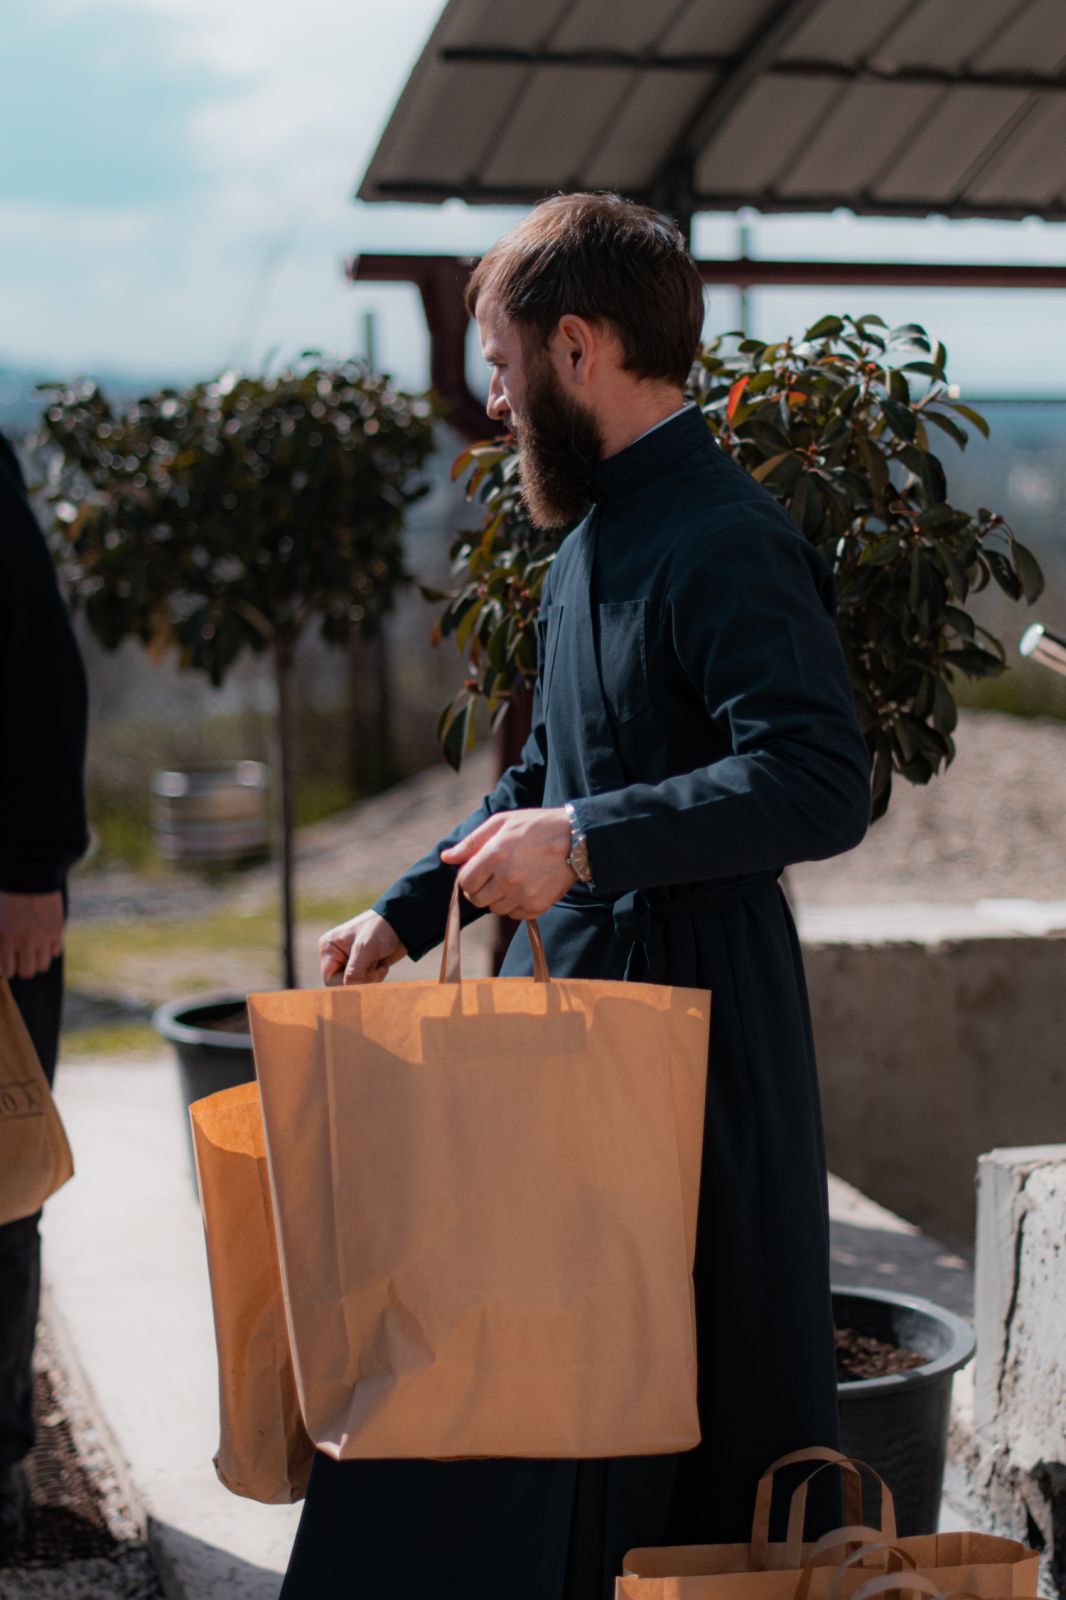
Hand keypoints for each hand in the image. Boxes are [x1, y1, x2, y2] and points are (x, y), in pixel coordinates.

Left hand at [0, 891, 64, 981]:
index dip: (8, 969)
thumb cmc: (8, 895)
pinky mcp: (57, 930)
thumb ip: (0, 938)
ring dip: (38, 960)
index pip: (8, 971)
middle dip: (23, 968)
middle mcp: (24, 941)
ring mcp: (42, 937)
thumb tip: (4, 956)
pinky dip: (50, 949)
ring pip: (43, 965)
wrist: (30, 875)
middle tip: (22, 959)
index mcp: (5, 938)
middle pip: (27, 972)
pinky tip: (45, 939)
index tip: (9, 963)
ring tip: (35, 950)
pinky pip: (55, 952)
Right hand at [319, 909, 406, 986]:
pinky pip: (365, 983)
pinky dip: (375, 977)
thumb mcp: (365, 948)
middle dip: (361, 980)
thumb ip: (354, 971)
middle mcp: (336, 956)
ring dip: (370, 978)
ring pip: (355, 985)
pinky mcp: (363, 966)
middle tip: (374, 967)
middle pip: (343, 984)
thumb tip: (348, 992)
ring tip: (378, 963)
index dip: (346, 984)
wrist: (403, 924)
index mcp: (329, 948)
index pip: (330, 980)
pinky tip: (381, 965)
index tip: (363, 979)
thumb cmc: (381, 929)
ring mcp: (350, 962)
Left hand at [440, 808, 573, 918]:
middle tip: (491, 878)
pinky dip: (515, 906)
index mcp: (495, 854)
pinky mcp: (537, 906)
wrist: (576, 839)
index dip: (467, 877)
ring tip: (511, 880)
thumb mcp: (502, 823)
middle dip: (479, 890)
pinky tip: (524, 888)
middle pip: (477, 899)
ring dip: (497, 898)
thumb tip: (446, 857)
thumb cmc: (535, 827)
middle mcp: (507, 878)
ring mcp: (523, 894)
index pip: (465, 881)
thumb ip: (471, 842)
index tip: (476, 872)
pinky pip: (514, 915)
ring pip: (495, 909)